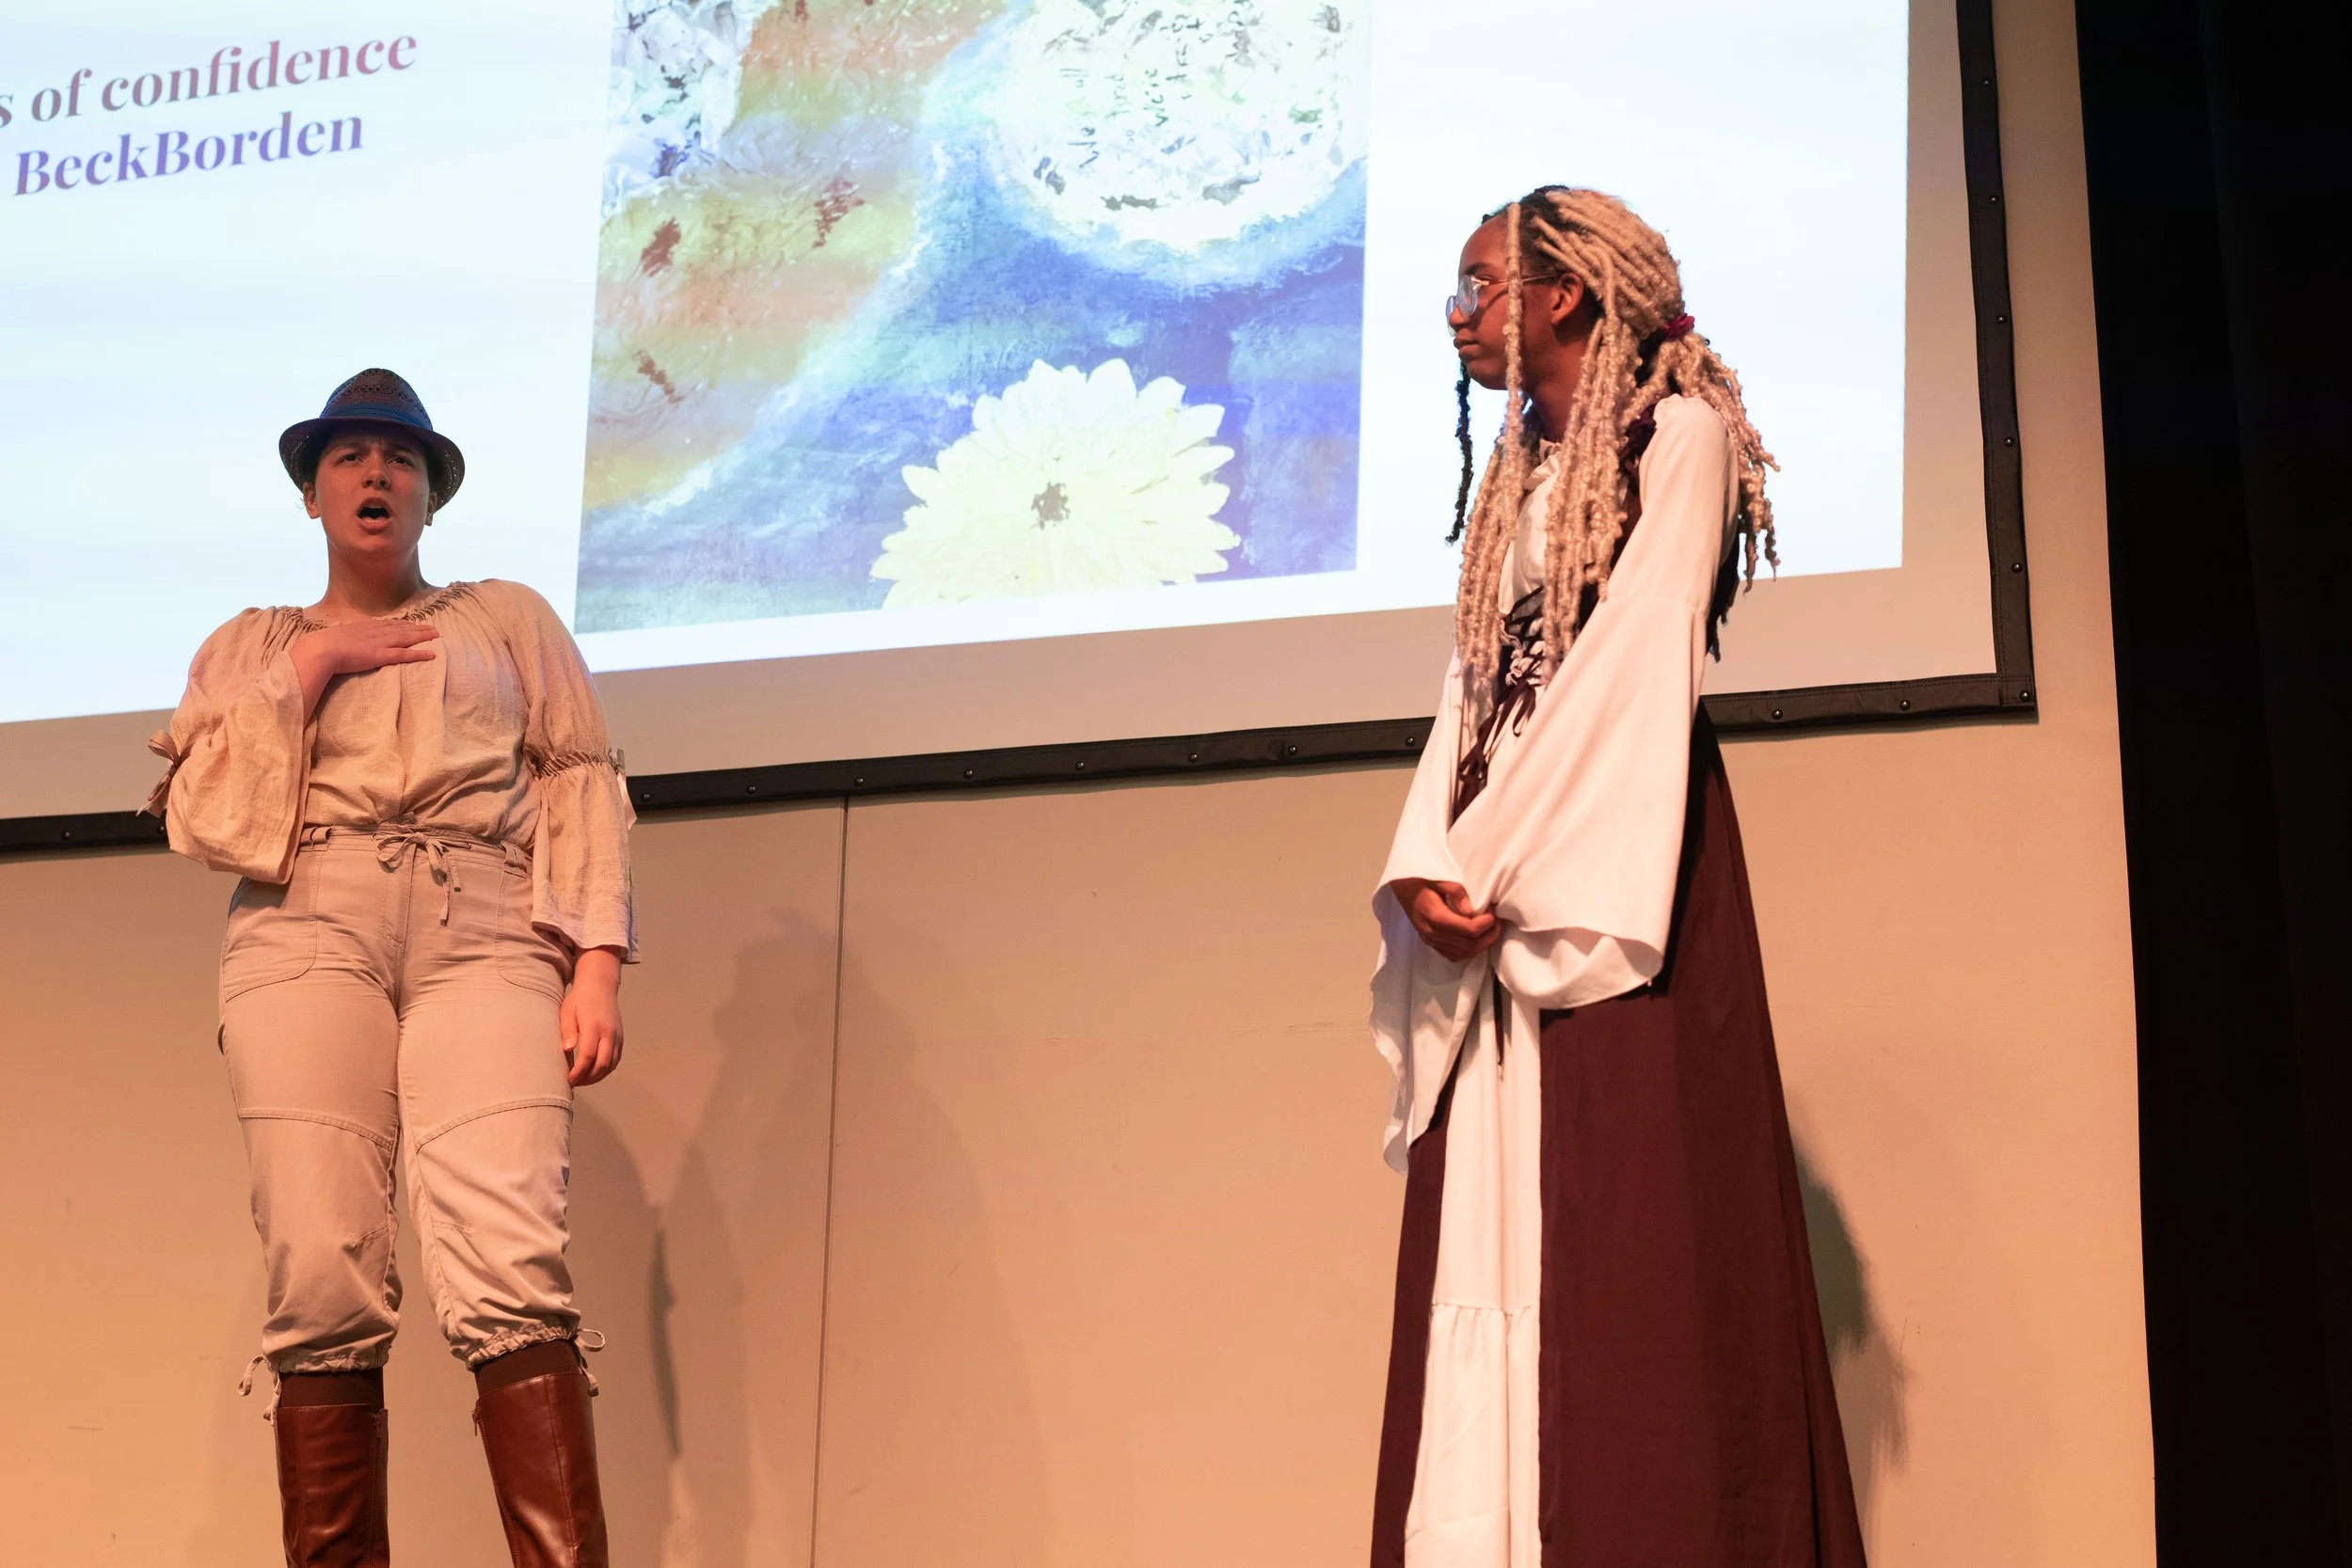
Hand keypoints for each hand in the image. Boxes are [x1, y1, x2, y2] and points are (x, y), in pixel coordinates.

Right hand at [290, 620, 439, 715]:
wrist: (322, 649)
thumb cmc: (324, 644)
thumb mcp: (338, 635)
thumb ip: (347, 636)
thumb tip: (346, 639)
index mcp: (365, 626)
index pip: (389, 624)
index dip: (403, 624)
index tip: (413, 623)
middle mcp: (376, 631)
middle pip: (402, 628)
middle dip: (418, 628)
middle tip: (432, 627)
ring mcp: (381, 643)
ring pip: (408, 638)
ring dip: (423, 637)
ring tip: (436, 635)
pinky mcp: (382, 655)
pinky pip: (406, 654)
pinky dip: (420, 653)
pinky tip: (432, 654)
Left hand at [561, 947, 625, 1085]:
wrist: (600, 986)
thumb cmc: (579, 999)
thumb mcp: (567, 1011)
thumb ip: (568, 1031)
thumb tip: (568, 1049)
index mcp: (594, 1026)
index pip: (588, 1055)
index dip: (578, 1071)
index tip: (568, 1079)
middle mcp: (609, 1033)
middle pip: (602, 1064)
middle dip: (587, 1078)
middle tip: (574, 1083)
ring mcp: (617, 1036)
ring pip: (611, 1064)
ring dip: (597, 1076)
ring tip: (582, 1080)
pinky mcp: (620, 1038)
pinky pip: (616, 1060)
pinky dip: (606, 1070)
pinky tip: (594, 1073)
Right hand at [1390, 877, 1500, 962]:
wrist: (1400, 885)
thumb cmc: (1419, 878)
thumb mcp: (1437, 876)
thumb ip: (1454, 890)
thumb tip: (1470, 909)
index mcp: (1434, 915)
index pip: (1468, 929)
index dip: (1487, 923)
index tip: (1493, 910)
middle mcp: (1432, 932)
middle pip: (1469, 945)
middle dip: (1489, 935)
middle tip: (1498, 921)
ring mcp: (1430, 940)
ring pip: (1463, 953)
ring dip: (1481, 944)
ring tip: (1491, 929)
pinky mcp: (1430, 942)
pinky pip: (1453, 955)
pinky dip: (1468, 951)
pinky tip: (1476, 939)